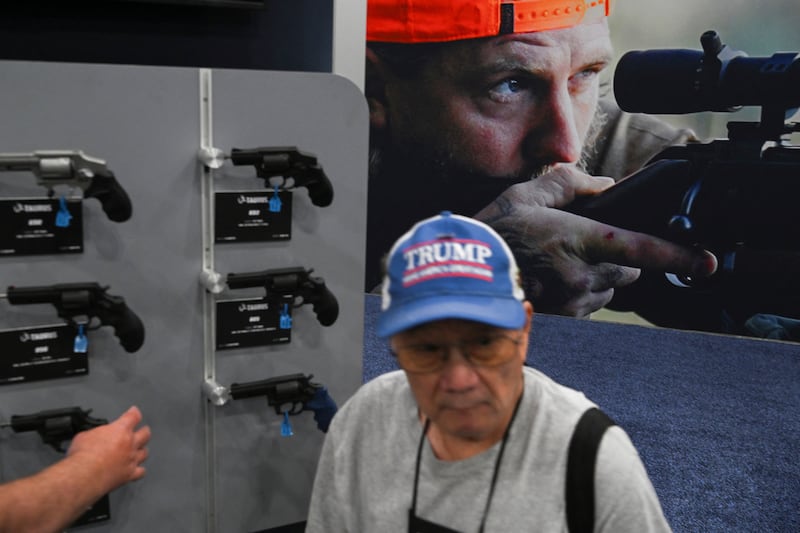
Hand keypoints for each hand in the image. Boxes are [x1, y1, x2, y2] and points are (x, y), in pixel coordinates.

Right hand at [66, 406, 150, 492]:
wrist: (83, 476)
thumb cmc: (83, 456)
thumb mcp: (85, 435)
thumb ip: (95, 433)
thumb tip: (94, 437)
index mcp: (120, 430)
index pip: (133, 416)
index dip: (134, 413)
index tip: (134, 411)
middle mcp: (129, 444)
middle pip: (145, 434)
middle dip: (144, 431)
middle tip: (142, 431)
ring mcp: (131, 459)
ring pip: (144, 453)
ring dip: (141, 450)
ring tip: (139, 450)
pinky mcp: (129, 474)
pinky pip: (141, 471)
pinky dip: (139, 470)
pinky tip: (137, 470)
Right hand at [475, 166, 716, 316]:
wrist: (466, 276)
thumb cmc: (495, 234)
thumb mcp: (528, 194)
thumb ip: (572, 183)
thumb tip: (605, 185)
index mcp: (579, 240)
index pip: (641, 249)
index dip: (680, 257)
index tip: (707, 263)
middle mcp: (582, 275)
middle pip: (631, 271)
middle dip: (623, 259)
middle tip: (593, 244)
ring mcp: (574, 300)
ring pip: (611, 289)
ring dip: (603, 277)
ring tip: (567, 263)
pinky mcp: (565, 316)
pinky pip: (591, 304)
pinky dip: (584, 292)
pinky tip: (557, 279)